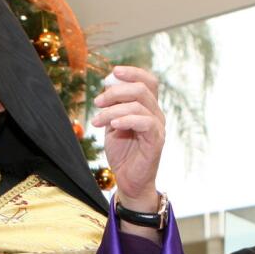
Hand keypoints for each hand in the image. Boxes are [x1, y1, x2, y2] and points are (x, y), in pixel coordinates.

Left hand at [90, 65, 165, 212]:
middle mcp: (155, 114)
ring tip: (97, 121)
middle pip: (141, 89)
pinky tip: (112, 126)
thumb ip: (113, 106)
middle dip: (116, 91)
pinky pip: (145, 122)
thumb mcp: (113, 124)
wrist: (128, 181)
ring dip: (113, 110)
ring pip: (139, 105)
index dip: (132, 72)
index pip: (147, 81)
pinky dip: (127, 120)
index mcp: (147, 108)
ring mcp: (157, 127)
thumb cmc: (122, 153)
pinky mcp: (156, 141)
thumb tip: (108, 84)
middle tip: (97, 102)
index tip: (112, 73)